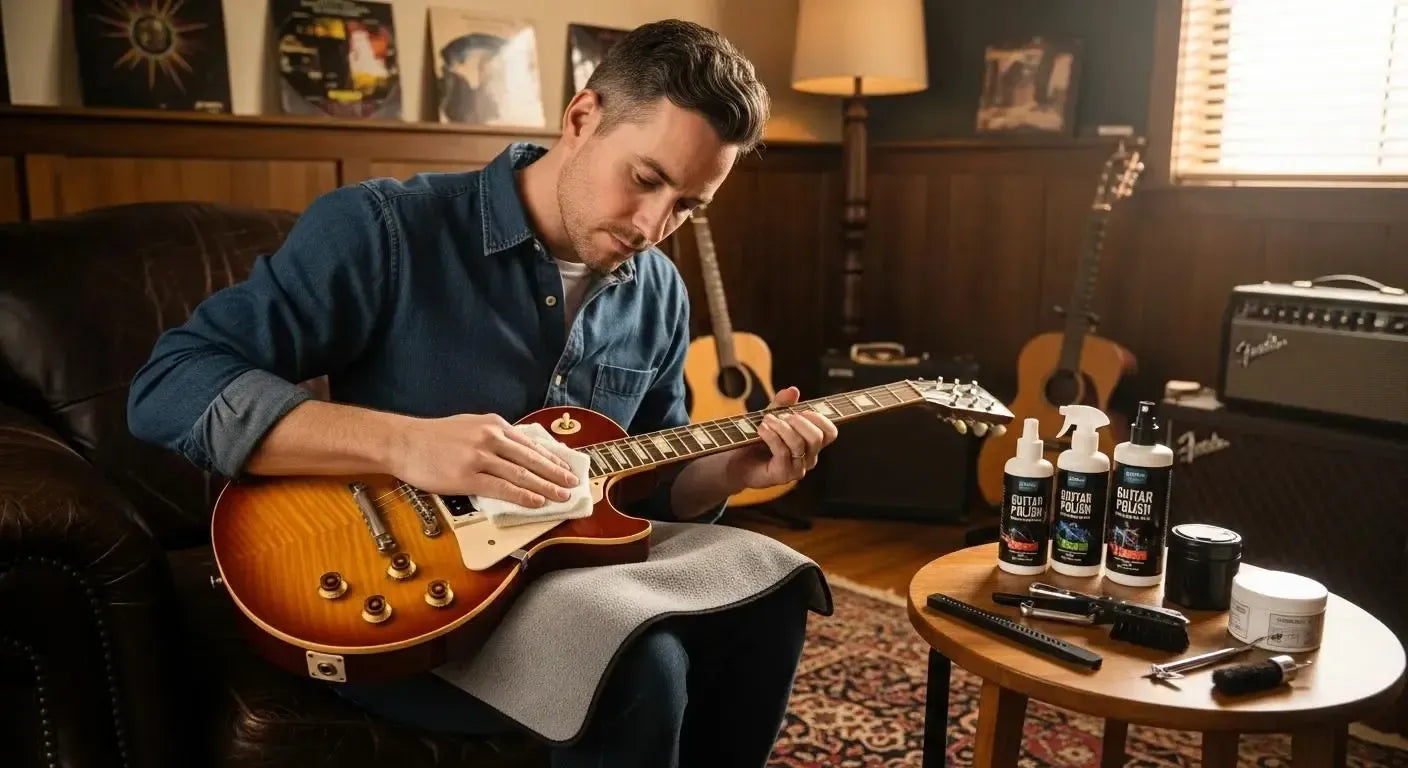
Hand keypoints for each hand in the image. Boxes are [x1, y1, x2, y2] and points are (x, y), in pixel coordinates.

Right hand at [390, 413, 579, 506]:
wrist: (403, 442)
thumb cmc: (434, 437)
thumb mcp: (470, 425)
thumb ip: (495, 436)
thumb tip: (521, 451)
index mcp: (494, 424)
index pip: (531, 444)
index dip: (552, 458)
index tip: (567, 468)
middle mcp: (491, 437)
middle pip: (532, 458)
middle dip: (556, 473)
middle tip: (573, 484)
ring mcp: (480, 457)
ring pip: (522, 474)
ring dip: (546, 487)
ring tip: (562, 496)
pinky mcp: (468, 476)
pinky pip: (503, 488)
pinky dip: (523, 496)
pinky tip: (537, 501)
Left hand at [725, 386, 837, 489]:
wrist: (736, 461)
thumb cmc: (757, 440)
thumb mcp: (771, 416)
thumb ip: (783, 404)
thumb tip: (793, 390)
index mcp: (812, 445)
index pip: (830, 432)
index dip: (819, 418)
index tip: (801, 411)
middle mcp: (808, 458)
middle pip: (817, 437)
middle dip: (798, 421)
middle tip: (780, 416)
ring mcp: (797, 469)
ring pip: (798, 444)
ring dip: (781, 427)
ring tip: (766, 420)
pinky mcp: (782, 475)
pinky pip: (782, 452)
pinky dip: (771, 436)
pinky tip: (762, 429)